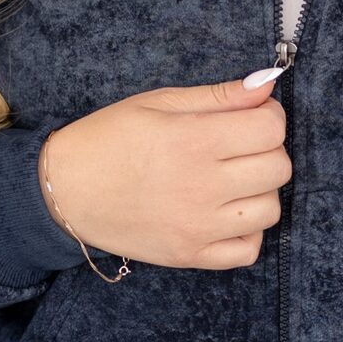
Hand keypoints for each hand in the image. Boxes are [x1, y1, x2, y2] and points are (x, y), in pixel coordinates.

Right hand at [39, 72, 290, 271]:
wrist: (64, 191)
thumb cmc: (108, 139)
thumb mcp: (157, 103)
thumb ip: (217, 96)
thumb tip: (267, 85)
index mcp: (193, 141)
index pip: (271, 128)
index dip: (268, 116)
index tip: (250, 116)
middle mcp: (201, 187)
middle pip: (278, 167)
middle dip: (266, 150)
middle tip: (239, 146)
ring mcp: (198, 227)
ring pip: (270, 210)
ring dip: (259, 191)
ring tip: (232, 180)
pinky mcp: (190, 256)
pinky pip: (249, 251)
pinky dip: (248, 232)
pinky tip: (227, 213)